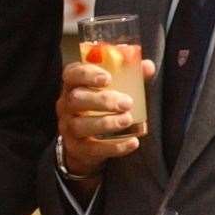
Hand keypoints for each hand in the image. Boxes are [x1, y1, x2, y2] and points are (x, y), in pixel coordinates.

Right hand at [55, 56, 157, 176]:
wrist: (87, 141)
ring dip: (106, 123)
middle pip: (76, 100)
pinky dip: (115, 147)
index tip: (108, 78)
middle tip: (127, 102)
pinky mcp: (78, 148)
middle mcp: (66, 105)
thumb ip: (130, 75)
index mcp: (73, 85)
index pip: (72, 74)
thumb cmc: (101, 105)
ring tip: (128, 119)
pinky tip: (133, 142)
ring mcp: (69, 128)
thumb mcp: (114, 87)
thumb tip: (148, 66)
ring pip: (80, 125)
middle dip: (102, 100)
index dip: (87, 74)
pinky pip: (93, 149)